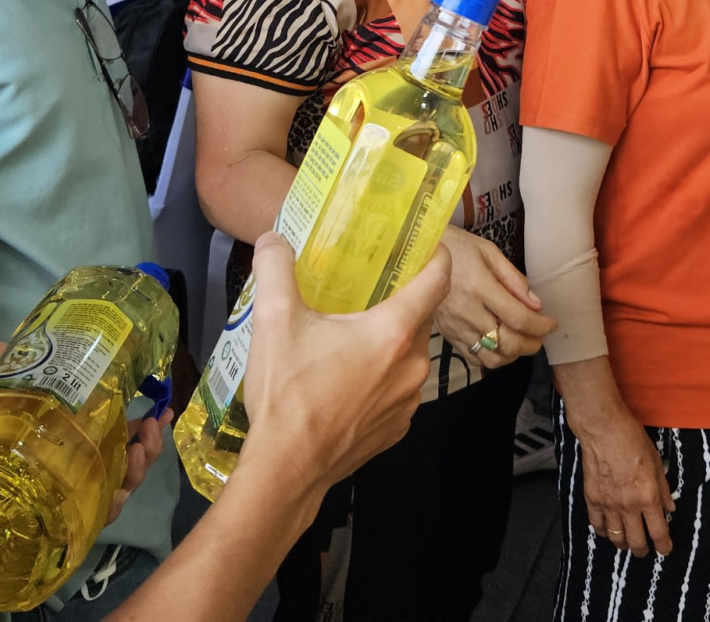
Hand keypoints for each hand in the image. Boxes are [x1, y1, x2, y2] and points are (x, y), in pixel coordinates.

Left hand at [0, 341, 173, 523]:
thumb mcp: (1, 414)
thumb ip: (2, 382)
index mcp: (81, 448)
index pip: (122, 435)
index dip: (145, 425)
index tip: (164, 408)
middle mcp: (90, 472)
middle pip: (132, 459)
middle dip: (151, 443)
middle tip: (154, 422)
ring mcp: (87, 497)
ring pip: (126, 483)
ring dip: (140, 465)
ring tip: (138, 448)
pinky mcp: (78, 519)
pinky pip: (105, 512)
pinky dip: (117, 499)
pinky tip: (118, 488)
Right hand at [241, 231, 449, 489]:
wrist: (286, 470)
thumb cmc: (287, 393)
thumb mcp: (273, 319)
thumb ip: (276, 268)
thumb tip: (272, 238)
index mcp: (393, 332)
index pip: (437, 279)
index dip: (435, 255)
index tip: (424, 243)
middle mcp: (412, 366)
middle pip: (421, 316)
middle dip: (400, 298)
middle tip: (368, 286)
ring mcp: (408, 402)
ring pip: (408, 355)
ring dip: (388, 340)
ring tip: (351, 332)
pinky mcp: (396, 429)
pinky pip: (397, 389)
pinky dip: (381, 377)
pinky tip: (347, 377)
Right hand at [432, 228, 555, 368]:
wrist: (416, 252)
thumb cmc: (456, 246)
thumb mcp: (488, 251)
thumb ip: (513, 279)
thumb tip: (535, 304)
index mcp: (480, 287)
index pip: (519, 318)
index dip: (541, 326)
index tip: (551, 324)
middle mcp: (467, 311)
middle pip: (507, 342)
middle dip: (531, 344)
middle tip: (540, 337)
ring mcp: (455, 327)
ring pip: (491, 357)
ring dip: (513, 355)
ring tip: (522, 343)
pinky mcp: (446, 335)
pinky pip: (472, 358)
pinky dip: (491, 358)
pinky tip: (499, 346)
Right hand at [566, 389, 672, 556]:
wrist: (603, 428)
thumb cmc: (632, 439)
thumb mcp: (656, 462)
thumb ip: (663, 488)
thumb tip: (669, 507)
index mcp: (648, 497)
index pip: (659, 532)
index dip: (664, 546)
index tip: (665, 549)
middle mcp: (628, 505)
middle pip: (636, 542)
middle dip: (643, 550)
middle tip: (645, 549)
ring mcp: (608, 504)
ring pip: (616, 538)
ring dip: (623, 543)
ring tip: (626, 541)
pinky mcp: (592, 499)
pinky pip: (597, 525)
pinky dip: (603, 531)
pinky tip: (607, 528)